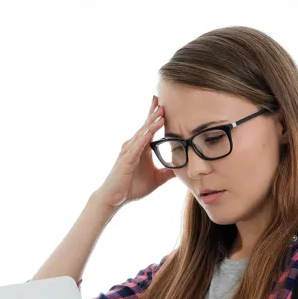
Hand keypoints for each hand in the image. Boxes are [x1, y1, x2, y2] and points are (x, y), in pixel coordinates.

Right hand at [92, 95, 175, 210]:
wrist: (114, 199)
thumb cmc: (132, 188)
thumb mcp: (157, 179)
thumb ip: (168, 173)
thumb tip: (182, 169)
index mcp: (142, 149)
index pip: (149, 128)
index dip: (155, 116)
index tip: (163, 103)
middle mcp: (134, 146)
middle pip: (145, 126)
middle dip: (154, 113)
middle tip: (163, 99)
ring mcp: (129, 151)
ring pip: (141, 134)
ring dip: (151, 123)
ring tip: (161, 112)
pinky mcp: (126, 160)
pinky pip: (136, 147)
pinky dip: (143, 138)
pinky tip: (150, 131)